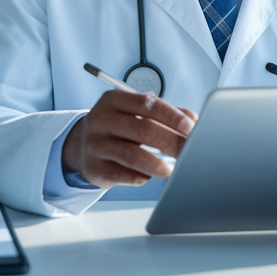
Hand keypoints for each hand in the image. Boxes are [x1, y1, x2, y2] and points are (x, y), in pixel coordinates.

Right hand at [62, 90, 197, 188]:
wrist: (82, 146)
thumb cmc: (118, 128)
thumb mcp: (135, 113)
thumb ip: (165, 114)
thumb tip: (194, 121)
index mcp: (114, 100)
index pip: (148, 104)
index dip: (173, 116)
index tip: (192, 128)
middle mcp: (101, 119)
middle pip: (144, 129)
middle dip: (172, 142)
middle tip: (191, 151)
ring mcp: (95, 144)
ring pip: (132, 155)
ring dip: (157, 164)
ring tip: (172, 169)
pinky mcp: (93, 167)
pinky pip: (123, 174)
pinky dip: (141, 176)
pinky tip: (149, 175)